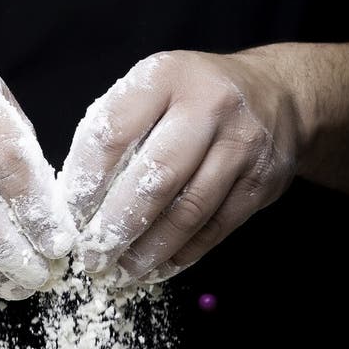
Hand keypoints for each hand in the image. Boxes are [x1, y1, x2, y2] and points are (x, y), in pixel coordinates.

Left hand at [61, 48, 302, 282]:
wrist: (278, 96)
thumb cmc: (194, 99)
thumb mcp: (155, 90)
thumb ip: (118, 132)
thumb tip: (79, 201)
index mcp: (166, 77)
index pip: (114, 133)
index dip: (87, 183)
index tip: (70, 218)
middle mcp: (208, 107)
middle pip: (155, 180)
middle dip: (117, 227)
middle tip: (92, 257)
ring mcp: (240, 147)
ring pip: (187, 212)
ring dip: (149, 251)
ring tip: (122, 272)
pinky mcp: (260, 183)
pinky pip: (214, 229)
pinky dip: (181, 255)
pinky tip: (156, 268)